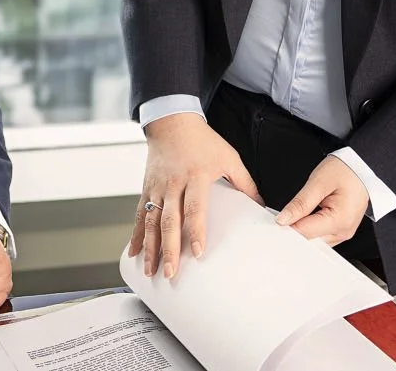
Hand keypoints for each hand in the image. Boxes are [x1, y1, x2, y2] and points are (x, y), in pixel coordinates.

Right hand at [128, 113, 260, 278]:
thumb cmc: (202, 140)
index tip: (197, 253)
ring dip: (150, 248)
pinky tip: (134, 252)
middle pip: (169, 221)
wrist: (171, 121)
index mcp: (196, 176)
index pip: (195, 208)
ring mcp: (157, 187)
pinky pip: (139, 214)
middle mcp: (173, 184)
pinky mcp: (147, 188)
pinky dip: (136, 235)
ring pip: (151, 222)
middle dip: (169, 250)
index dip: (195, 231)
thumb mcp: (229, 157)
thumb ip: (245, 182)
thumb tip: (262, 206)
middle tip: (171, 273)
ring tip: (152, 271)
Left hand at [276, 154, 369, 245]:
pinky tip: (304, 217)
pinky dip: (310, 228)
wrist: (362, 167)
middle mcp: (343, 231)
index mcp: (340, 221)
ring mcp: (343, 232)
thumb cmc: (346, 170)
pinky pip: (320, 236)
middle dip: (293, 230)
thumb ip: (300, 203)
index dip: (287, 226)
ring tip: (297, 212)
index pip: (304, 233)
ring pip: (314, 241)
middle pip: (309, 240)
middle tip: (284, 214)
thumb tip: (283, 219)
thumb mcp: (319, 182)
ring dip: (302, 230)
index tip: (276, 218)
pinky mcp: (341, 230)